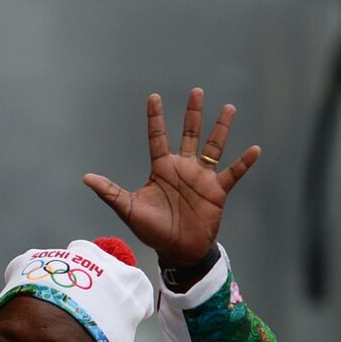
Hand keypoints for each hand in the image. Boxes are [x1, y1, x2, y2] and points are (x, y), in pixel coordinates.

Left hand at [83, 87, 259, 267]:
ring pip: (213, 146)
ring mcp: (202, 178)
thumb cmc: (152, 230)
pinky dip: (244, 162)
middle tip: (196, 91)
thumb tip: (86, 178)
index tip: (153, 96)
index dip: (155, 117)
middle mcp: (183, 167)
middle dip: (192, 113)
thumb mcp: (128, 209)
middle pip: (189, 134)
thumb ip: (110, 191)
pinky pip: (233, 173)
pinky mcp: (217, 191)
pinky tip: (254, 149)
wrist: (177, 250)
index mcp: (161, 168)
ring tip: (228, 108)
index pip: (157, 136)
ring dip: (220, 128)